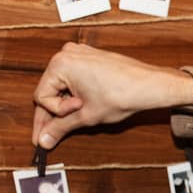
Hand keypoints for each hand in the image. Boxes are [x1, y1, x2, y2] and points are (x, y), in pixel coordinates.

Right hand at [32, 43, 192, 148]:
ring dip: (66, 103)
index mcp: (60, 64)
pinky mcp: (90, 57)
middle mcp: (67, 53)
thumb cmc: (122, 95)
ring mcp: (79, 53)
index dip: (53, 114)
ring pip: (62, 85)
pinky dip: (76, 93)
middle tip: (50, 134)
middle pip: (50, 89)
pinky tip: (84, 105)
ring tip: (80, 114)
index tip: (62, 125)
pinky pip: (74, 78)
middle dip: (54, 112)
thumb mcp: (86, 116)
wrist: (150, 85)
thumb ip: (61, 127)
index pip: (42, 96)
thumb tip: (43, 139)